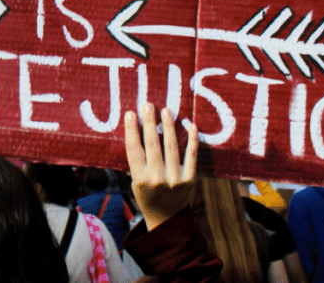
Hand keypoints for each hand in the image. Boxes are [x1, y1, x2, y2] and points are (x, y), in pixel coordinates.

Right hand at [124, 103, 198, 229]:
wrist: (166, 218)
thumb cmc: (147, 194)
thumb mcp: (135, 181)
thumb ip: (137, 161)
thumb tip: (137, 130)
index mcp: (140, 179)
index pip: (134, 149)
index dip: (132, 130)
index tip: (131, 113)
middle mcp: (157, 179)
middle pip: (152, 145)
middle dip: (149, 123)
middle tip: (148, 105)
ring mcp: (175, 179)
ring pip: (172, 147)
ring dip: (168, 126)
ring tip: (166, 110)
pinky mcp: (190, 179)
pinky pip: (192, 156)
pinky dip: (192, 139)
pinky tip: (190, 125)